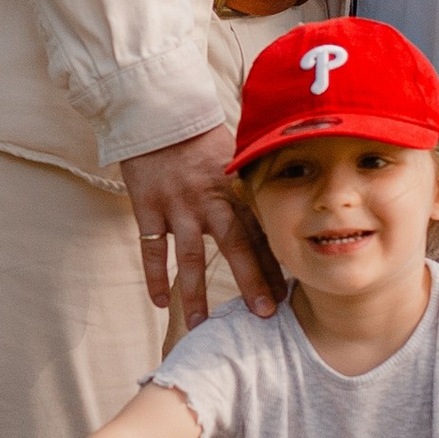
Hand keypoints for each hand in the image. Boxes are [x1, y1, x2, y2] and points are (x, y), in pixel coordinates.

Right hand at [121, 128, 280, 328]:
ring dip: (197, 293)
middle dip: (252, 281)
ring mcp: (177, 204)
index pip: (261, 230)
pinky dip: (154, 277)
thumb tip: (286, 210)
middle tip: (265, 314)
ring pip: (190, 257)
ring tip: (202, 324)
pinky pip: (151, 249)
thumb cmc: (200, 137)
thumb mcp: (235, 154)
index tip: (291, 291)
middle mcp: (209, 198)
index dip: (275, 261)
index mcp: (235, 186)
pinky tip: (161, 304)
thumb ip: (253, 186)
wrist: (157, 113)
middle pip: (235, 246)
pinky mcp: (147, 206)